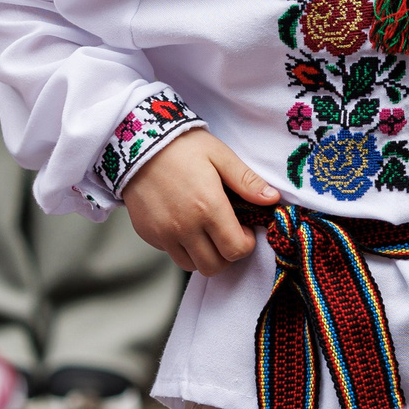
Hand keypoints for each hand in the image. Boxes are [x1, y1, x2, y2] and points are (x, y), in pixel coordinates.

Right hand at [123, 130, 276, 273]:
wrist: (136, 142)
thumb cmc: (182, 145)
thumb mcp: (220, 155)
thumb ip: (247, 181)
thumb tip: (272, 199)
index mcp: (208, 207)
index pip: (235, 250)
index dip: (245, 244)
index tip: (243, 228)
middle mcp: (185, 227)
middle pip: (214, 266)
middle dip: (226, 255)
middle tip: (226, 233)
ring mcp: (163, 234)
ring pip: (191, 266)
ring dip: (204, 255)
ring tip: (205, 231)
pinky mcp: (147, 234)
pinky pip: (170, 253)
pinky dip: (181, 247)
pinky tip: (183, 223)